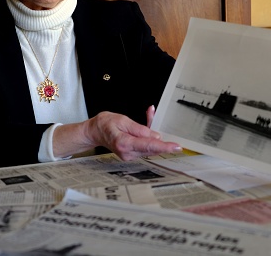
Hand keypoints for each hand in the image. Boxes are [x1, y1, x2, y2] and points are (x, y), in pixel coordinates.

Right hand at [53, 106, 180, 160]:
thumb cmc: (106, 124)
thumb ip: (139, 128)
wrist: (95, 132)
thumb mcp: (122, 120)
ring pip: (149, 147)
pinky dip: (149, 137)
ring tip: (150, 115)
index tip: (176, 147)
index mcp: (124, 143)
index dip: (164, 146)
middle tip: (175, 141)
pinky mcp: (132, 154)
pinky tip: (148, 124)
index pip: (148, 145)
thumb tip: (155, 135)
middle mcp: (127, 153)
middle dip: (162, 141)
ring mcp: (130, 155)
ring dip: (154, 135)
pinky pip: (145, 146)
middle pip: (151, 148)